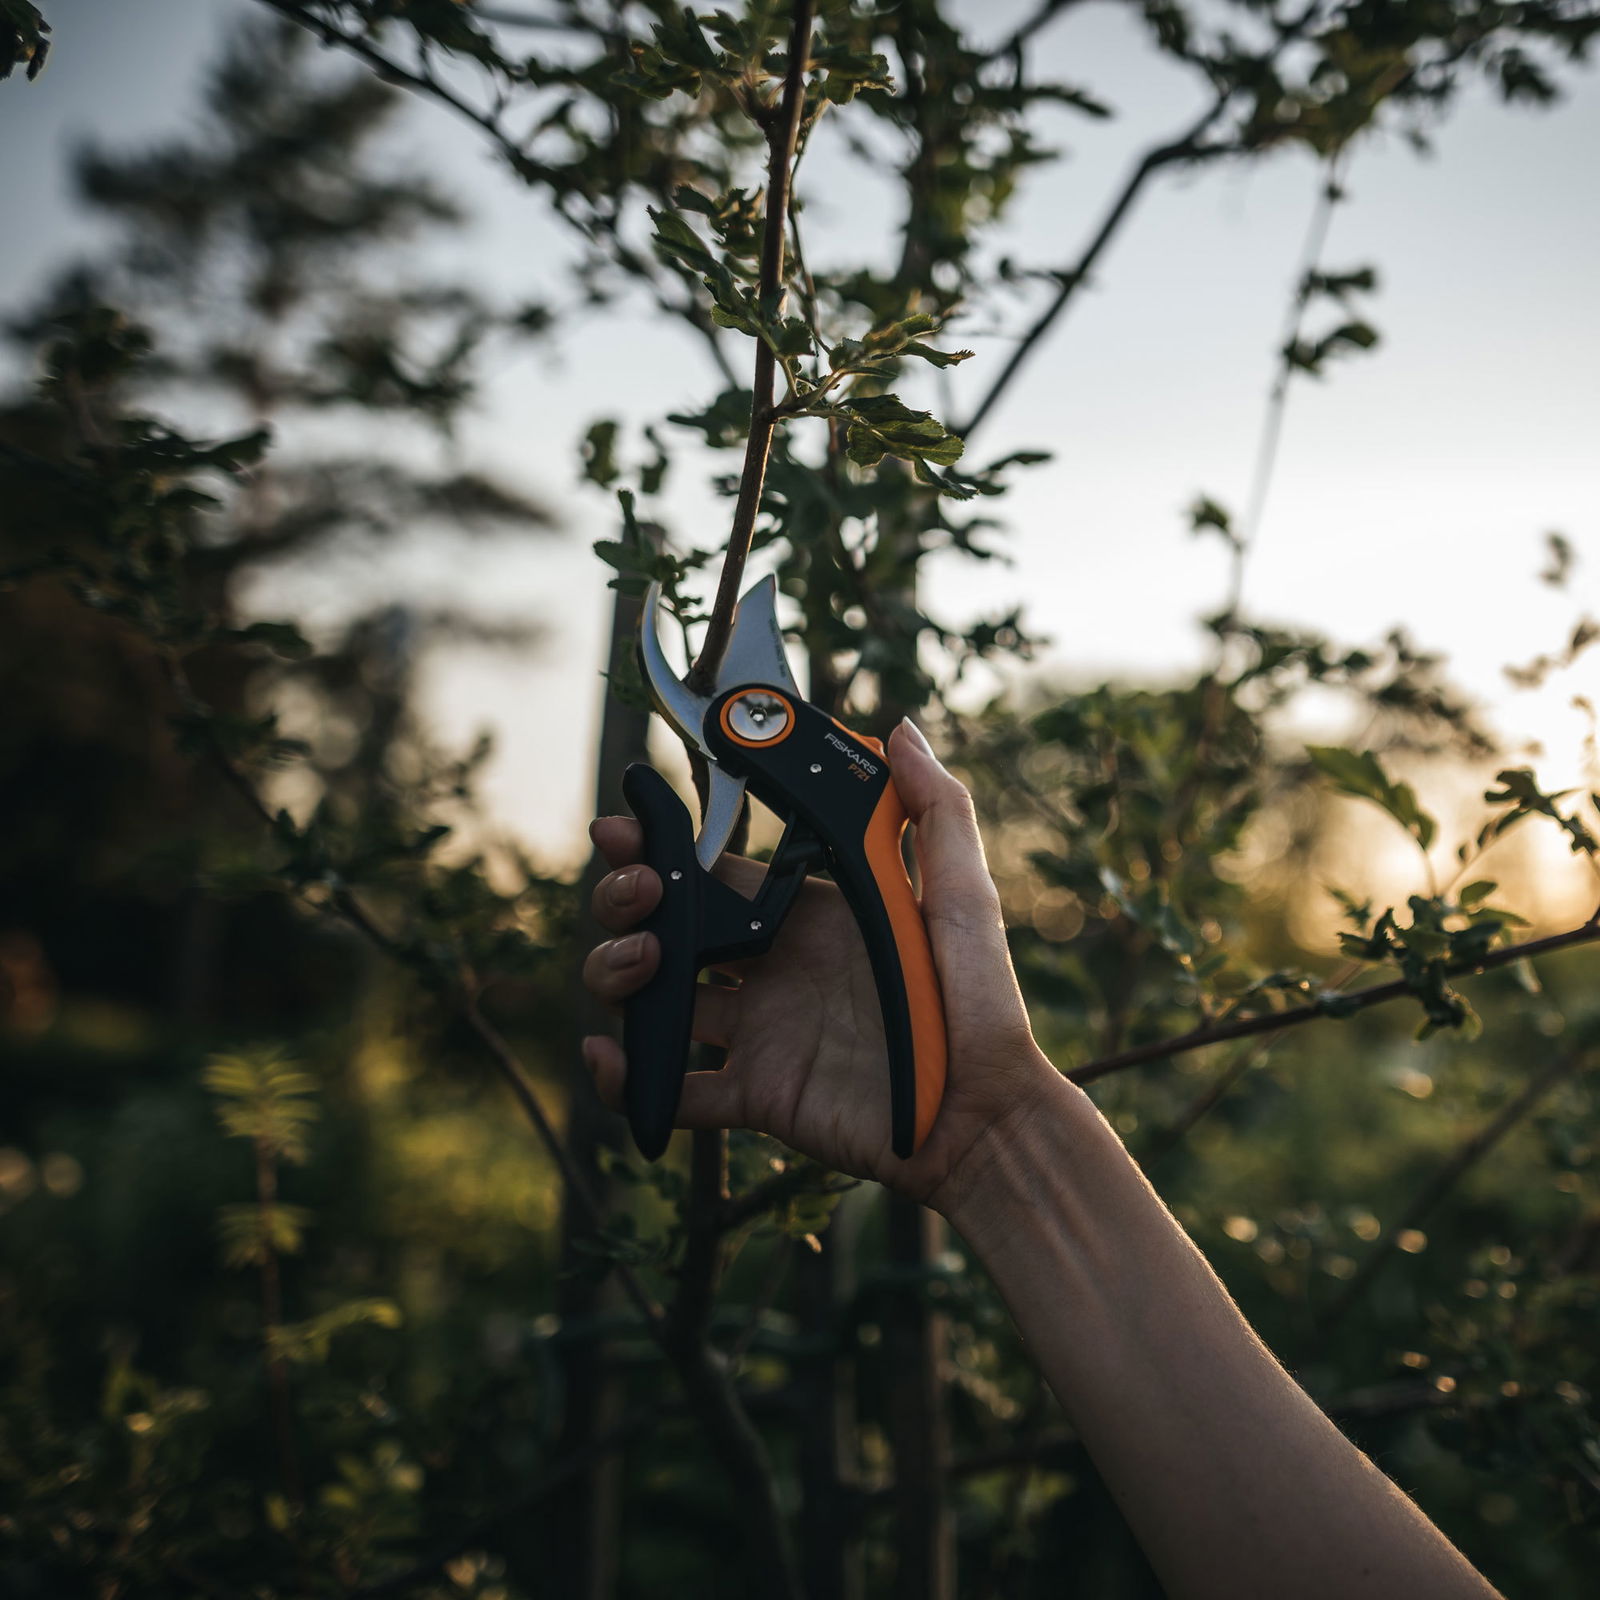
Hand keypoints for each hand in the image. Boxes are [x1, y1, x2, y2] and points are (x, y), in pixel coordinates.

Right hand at [581, 719, 1061, 1207]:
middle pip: (669, 928)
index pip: (714, 874)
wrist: (985, 1115)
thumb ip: (935, 811)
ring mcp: (760, 1034)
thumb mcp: (964, 895)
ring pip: (656, 1000)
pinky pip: (674, 1091)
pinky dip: (629, 1080)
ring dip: (620, 975)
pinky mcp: (756, 1097)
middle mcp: (774, 971)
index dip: (663, 847)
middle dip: (628, 901)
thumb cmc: (982, 1003)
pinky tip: (612, 1056)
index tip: (625, 825)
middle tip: (636, 893)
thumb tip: (899, 730)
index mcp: (809, 917)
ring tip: (639, 963)